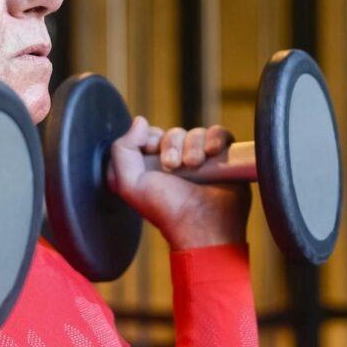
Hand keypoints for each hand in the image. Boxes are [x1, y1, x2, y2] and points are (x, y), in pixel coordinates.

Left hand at [107, 117, 250, 250]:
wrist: (203, 226)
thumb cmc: (165, 209)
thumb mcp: (129, 184)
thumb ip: (122, 150)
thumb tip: (140, 121)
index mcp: (154, 167)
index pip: (152, 135)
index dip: (151, 138)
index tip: (152, 151)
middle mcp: (178, 162)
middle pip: (173, 133)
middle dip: (172, 146)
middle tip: (174, 167)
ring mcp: (203, 160)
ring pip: (196, 132)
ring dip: (194, 146)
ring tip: (195, 166)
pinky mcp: (224, 158)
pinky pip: (219, 133)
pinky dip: (215, 139)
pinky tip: (213, 154)